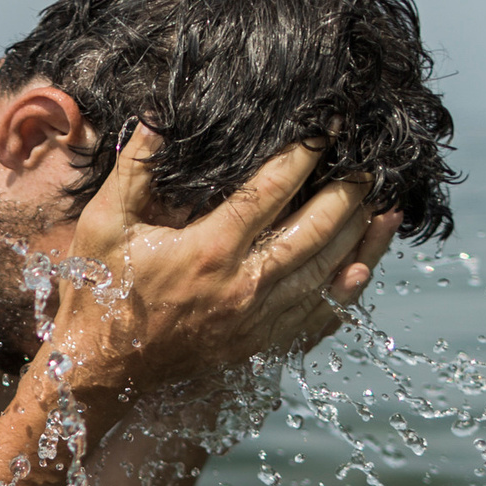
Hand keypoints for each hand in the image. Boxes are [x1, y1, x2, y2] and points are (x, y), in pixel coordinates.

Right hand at [50, 128, 398, 390]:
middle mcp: (243, 286)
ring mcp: (256, 320)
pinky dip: (347, 292)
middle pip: (317, 230)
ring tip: (387, 206)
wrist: (98, 369)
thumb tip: (158, 116)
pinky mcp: (258, 345)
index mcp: (209, 249)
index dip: (306, 153)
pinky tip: (365, 268)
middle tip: (373, 162)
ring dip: (362, 238)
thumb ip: (135, 168)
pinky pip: (318, 317)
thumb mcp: (104, 223)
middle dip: (349, 192)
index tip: (330, 125)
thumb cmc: (98, 293)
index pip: (273, 190)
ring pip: (328, 274)